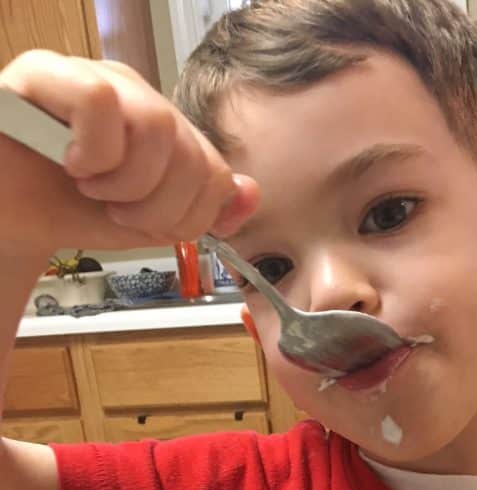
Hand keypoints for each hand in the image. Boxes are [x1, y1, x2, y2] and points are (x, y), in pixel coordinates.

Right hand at [0, 49, 258, 255]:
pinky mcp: (45, 74)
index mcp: (163, 127)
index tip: (149, 225)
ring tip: (91, 188)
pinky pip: (100, 102)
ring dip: (124, 183)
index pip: (215, 170)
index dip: (190, 214)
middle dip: (156, 207)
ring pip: (157, 126)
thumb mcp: (145, 223)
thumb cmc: (67, 209)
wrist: (8, 218)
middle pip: (190, 151)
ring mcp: (92, 78)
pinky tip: (69, 163)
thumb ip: (200, 211)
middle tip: (115, 210)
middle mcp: (132, 94)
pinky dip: (92, 152)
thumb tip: (250, 192)